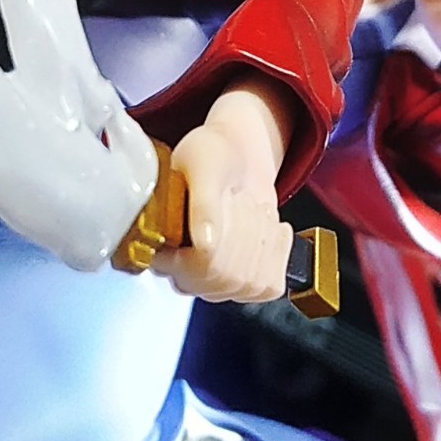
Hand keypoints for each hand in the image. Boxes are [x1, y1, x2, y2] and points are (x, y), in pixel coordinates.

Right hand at [152, 79, 294, 303]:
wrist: (237, 153)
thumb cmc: (212, 153)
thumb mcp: (205, 165)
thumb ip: (203, 203)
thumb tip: (204, 245)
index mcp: (161, 240)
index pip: (192, 271)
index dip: (214, 245)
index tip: (226, 207)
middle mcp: (182, 267)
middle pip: (224, 280)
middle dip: (242, 234)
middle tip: (239, 201)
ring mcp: (214, 278)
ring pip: (248, 284)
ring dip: (261, 241)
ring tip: (252, 212)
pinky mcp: (244, 280)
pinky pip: (269, 288)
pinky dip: (279, 253)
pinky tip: (272, 229)